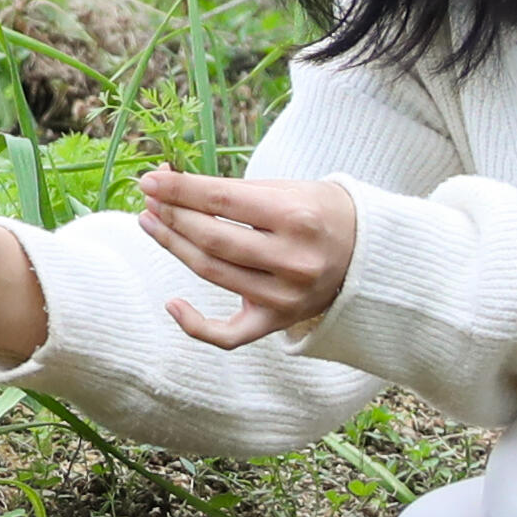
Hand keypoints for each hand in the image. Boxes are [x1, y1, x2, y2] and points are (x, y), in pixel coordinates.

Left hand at [130, 170, 359, 348]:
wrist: (368, 254)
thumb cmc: (319, 213)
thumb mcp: (286, 189)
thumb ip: (229, 190)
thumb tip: (167, 181)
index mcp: (297, 218)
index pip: (222, 201)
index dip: (180, 191)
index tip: (150, 181)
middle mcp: (292, 260)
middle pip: (212, 239)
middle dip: (173, 216)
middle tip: (148, 200)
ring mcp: (285, 296)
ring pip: (212, 273)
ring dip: (174, 247)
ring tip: (151, 223)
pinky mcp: (277, 322)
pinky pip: (229, 335)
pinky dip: (195, 325)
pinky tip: (172, 304)